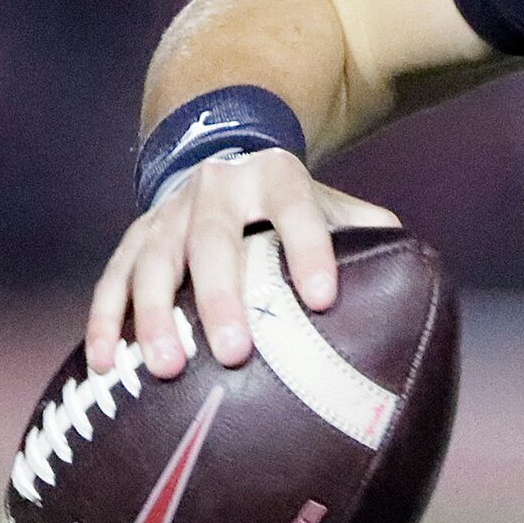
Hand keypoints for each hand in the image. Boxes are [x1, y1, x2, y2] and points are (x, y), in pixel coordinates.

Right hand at [85, 148, 399, 378]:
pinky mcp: (133, 238)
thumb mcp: (330, 201)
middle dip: (221, 298)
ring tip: (167, 368)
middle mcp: (217, 189)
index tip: (324, 300)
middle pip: (214, 241)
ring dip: (155, 316)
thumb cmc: (290, 203)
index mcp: (277, 178)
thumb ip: (366, 230)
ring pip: (154, 262)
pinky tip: (106, 365)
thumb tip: (417, 274)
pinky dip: (106, 321)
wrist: (223, 154)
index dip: (310, 251)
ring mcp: (168, 213)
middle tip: (233, 354)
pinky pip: (113, 280)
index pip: (298, 211)